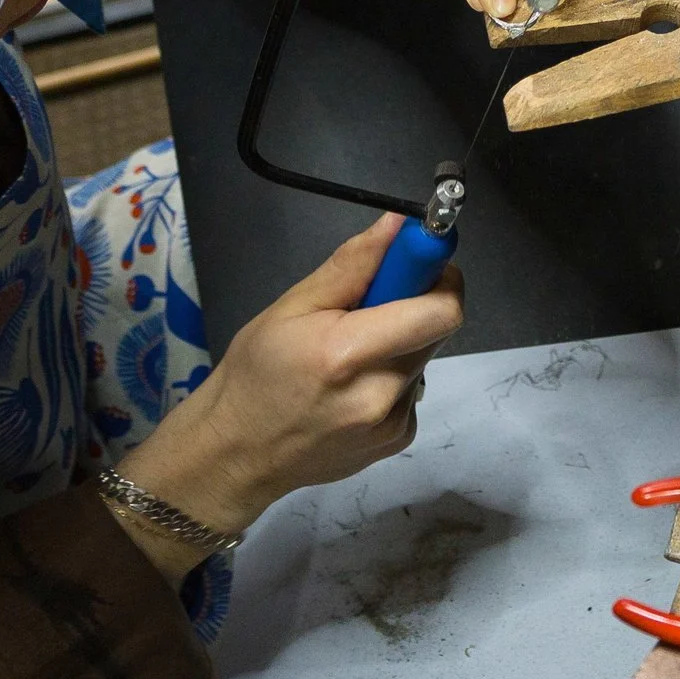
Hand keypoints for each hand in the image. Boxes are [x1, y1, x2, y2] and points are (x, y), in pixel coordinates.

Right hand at [115, 215, 462, 534]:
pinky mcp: (398, 441)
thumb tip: (398, 225)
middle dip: (412, 307)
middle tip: (365, 309)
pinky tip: (349, 389)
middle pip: (434, 331)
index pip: (441, 312)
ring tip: (347, 358)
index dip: (441, 279)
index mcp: (351, 354)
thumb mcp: (291, 306)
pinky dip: (390, 378)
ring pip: (421, 359)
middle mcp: (381, 394)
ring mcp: (392, 425)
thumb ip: (352, 265)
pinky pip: (410, 390)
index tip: (419, 265)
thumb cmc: (255, 373)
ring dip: (398, 345)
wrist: (237, 453)